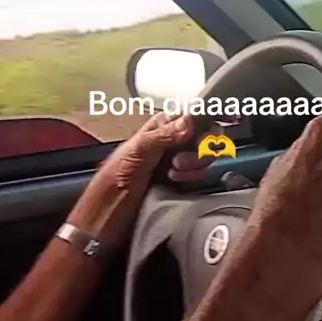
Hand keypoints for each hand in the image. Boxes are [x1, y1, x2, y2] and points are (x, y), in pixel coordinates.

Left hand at [68, 113, 208, 246]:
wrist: (113, 206)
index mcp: (164, 125)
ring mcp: (181, 159)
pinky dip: (192, 178)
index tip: (208, 131)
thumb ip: (165, 134)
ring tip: (172, 172)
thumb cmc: (117, 173)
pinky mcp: (185, 178)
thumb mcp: (139, 148)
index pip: (194, 114)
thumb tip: (189, 121)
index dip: (204, 121)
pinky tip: (175, 180)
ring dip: (193, 166)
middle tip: (178, 160)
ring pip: (205, 156)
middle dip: (198, 149)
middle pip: (206, 136)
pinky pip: (202, 174)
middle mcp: (175, 139)